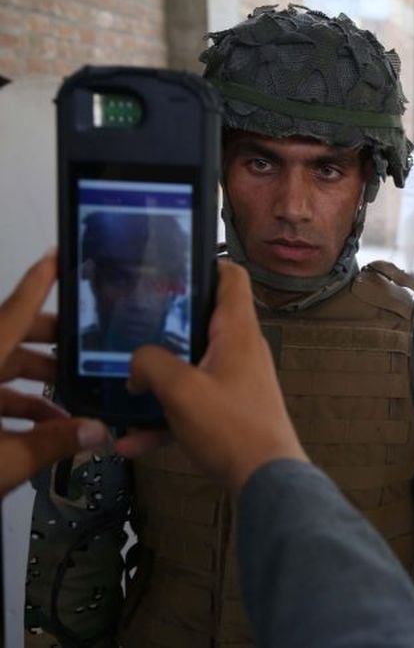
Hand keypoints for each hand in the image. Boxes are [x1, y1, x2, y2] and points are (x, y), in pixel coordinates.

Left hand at [0, 251, 107, 496]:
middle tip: (86, 349)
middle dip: (50, 346)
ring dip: (35, 386)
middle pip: (8, 339)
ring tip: (73, 407)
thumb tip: (97, 431)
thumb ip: (51, 443)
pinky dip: (13, 407)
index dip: (37, 285)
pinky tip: (42, 429)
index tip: (56, 255)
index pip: (11, 316)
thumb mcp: (1, 463)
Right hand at [115, 261, 306, 494]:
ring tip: (124, 390)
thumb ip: (149, 364)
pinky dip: (166, 418)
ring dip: (159, 379)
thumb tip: (136, 363)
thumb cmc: (234, 429)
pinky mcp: (232, 410)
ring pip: (192, 367)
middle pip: (204, 321)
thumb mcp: (180, 390)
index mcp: (237, 332)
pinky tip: (133, 441)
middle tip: (132, 324)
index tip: (173, 265)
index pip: (231, 277)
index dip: (205, 263)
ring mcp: (238, 380)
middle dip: (166, 324)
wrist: (266, 480)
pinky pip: (193, 404)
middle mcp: (242, 350)